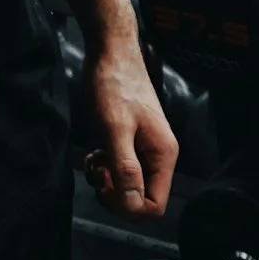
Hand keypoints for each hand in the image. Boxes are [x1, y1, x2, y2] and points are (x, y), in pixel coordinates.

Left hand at [82, 38, 179, 218]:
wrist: (111, 52)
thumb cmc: (114, 84)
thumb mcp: (115, 128)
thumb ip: (126, 168)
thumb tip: (133, 205)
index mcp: (163, 155)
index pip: (155, 206)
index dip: (128, 207)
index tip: (107, 187)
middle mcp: (158, 155)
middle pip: (141, 199)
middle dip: (115, 194)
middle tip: (98, 173)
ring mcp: (145, 148)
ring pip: (128, 186)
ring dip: (107, 180)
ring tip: (95, 159)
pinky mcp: (131, 141)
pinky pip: (120, 170)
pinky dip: (105, 167)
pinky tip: (96, 152)